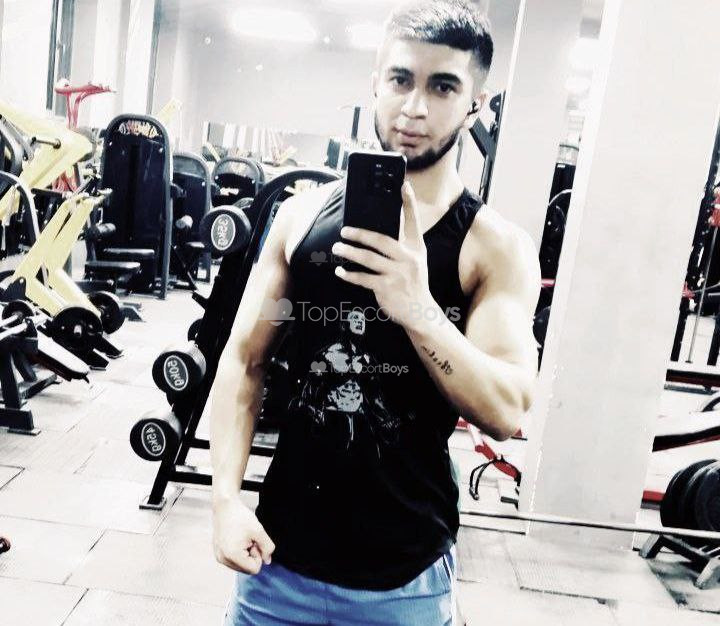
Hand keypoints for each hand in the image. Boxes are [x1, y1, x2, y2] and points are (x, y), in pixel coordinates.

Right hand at [212, 496, 274, 573]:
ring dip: (246, 553)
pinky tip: (237, 539)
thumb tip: (267, 561)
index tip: (254, 542)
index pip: (254, 569)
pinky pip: (234, 560)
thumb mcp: (259, 531)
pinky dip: (239, 552)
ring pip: (241, 565)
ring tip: (243, 538)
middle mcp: (223, 559)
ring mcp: (219, 557)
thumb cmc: (241, 517)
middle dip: (251, 555)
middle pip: (247, 569)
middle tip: (249, 539)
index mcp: (232, 555)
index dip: (258, 555)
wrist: (225, 506)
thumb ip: (267, 547)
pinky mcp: (218, 553)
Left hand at [333, 181, 434, 329]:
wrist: (421, 313)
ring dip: (349, 252)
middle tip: (344, 230)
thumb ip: (401, 247)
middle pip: (381, 240)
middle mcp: (408, 259)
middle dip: (360, 234)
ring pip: (368, 259)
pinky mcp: (387, 288)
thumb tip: (375, 233)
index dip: (409, 203)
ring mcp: (397, 274)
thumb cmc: (413, 283)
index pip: (413, 222)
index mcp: (416, 249)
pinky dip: (349, 275)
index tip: (403, 185)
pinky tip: (340, 271)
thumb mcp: (415, 261)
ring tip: (337, 248)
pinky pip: (363, 278)